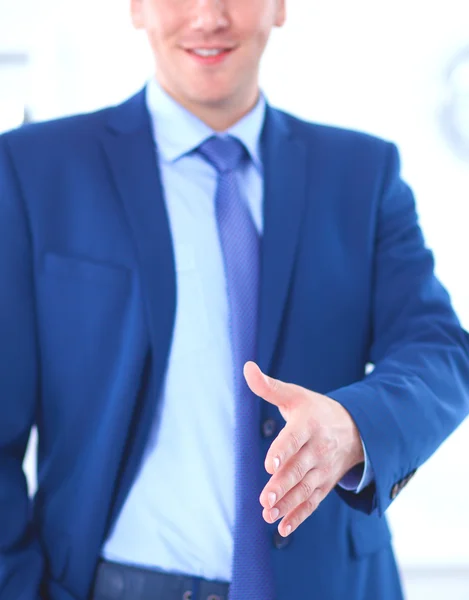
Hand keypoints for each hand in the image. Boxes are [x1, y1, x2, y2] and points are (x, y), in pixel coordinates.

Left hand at [243, 361, 364, 536]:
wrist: (355, 428)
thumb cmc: (316, 409)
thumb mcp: (295, 395)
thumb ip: (268, 386)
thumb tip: (246, 367)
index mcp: (309, 424)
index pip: (294, 438)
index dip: (282, 451)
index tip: (269, 464)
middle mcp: (318, 449)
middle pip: (299, 469)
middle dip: (283, 485)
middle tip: (265, 499)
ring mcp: (322, 469)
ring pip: (305, 489)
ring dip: (288, 504)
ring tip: (268, 515)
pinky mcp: (324, 484)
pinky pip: (313, 502)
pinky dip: (299, 516)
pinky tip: (282, 528)